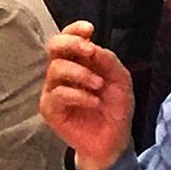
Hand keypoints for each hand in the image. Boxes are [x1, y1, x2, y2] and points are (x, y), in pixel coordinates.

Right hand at [40, 23, 135, 169]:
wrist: (113, 140)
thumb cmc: (115, 108)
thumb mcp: (120, 80)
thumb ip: (108, 61)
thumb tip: (93, 48)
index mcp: (79, 61)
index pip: (68, 38)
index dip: (74, 30)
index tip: (89, 30)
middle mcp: (63, 72)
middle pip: (54, 47)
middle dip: (71, 44)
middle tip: (89, 51)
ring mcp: (54, 90)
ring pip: (55, 69)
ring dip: (81, 73)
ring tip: (99, 85)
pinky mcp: (50, 109)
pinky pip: (58, 94)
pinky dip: (78, 95)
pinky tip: (94, 101)